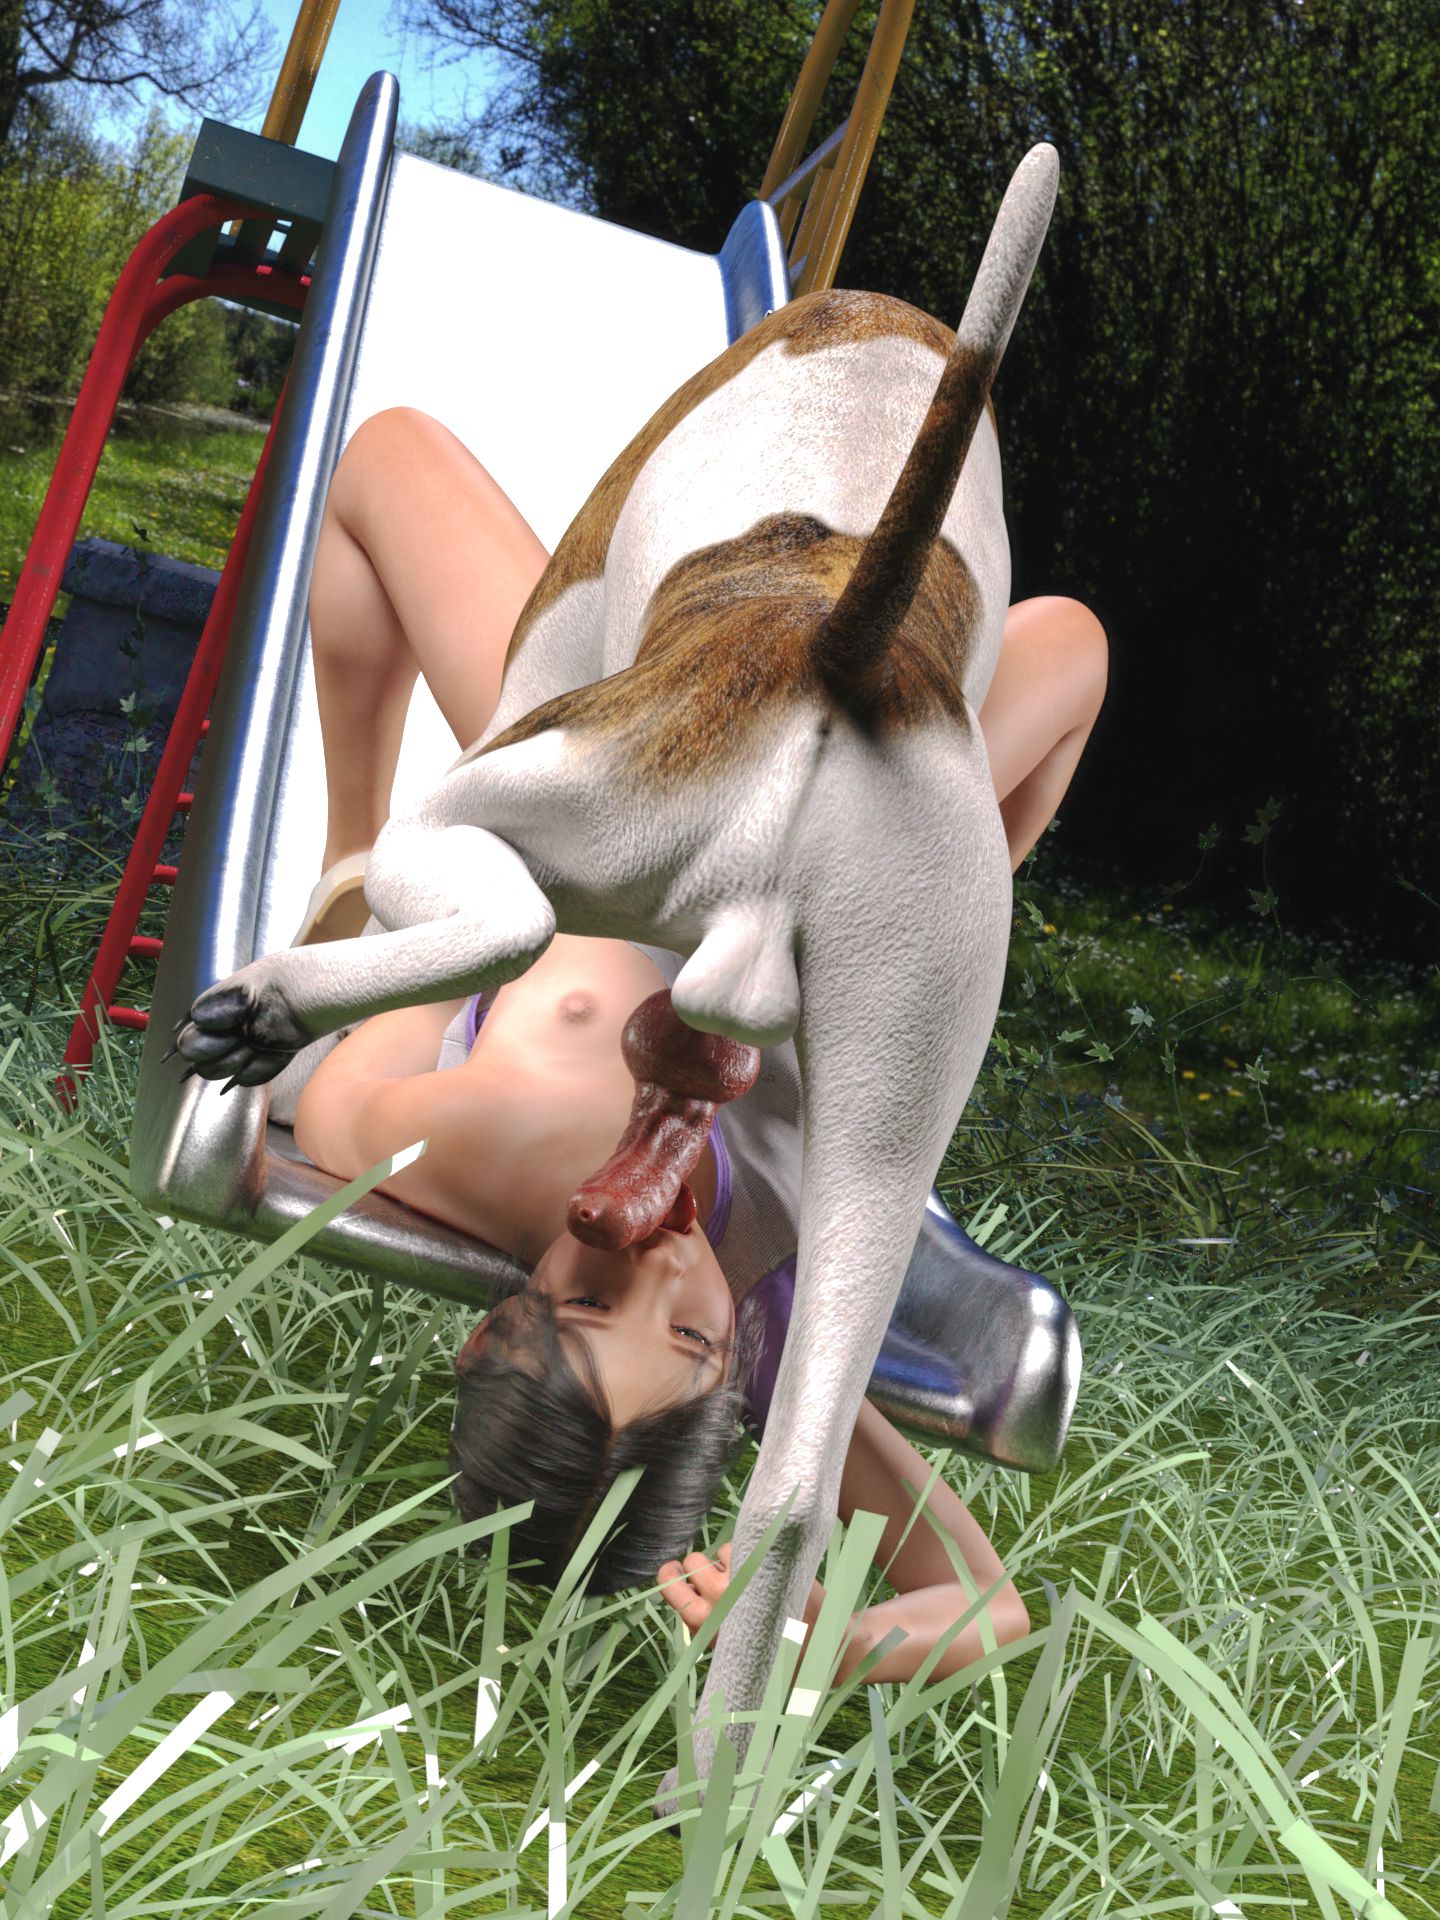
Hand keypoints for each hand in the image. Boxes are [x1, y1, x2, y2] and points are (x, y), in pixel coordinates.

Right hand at [656, 1542, 826, 1650]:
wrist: (824, 1646)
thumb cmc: (779, 1659)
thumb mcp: (733, 1657)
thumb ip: (707, 1633)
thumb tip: (688, 1608)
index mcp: (706, 1626)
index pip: (668, 1584)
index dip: (671, 1575)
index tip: (678, 1575)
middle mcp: (719, 1599)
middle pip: (691, 1562)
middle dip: (701, 1566)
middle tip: (719, 1581)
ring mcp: (743, 1577)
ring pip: (719, 1551)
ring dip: (729, 1561)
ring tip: (748, 1581)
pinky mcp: (765, 1562)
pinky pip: (744, 1546)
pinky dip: (750, 1553)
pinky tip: (765, 1573)